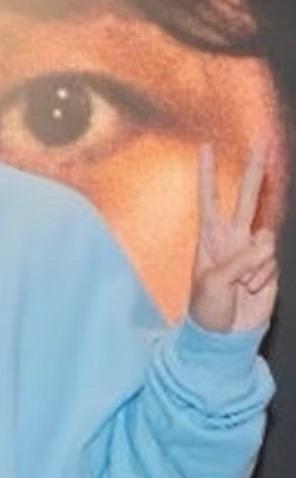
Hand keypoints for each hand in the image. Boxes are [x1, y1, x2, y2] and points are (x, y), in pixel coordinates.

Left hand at [189, 142, 278, 332]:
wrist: (223, 335)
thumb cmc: (207, 309)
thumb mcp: (214, 282)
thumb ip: (239, 259)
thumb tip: (265, 242)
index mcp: (210, 239)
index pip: (209, 200)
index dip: (209, 175)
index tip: (206, 148)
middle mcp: (232, 240)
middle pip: (247, 199)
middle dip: (254, 171)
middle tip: (260, 142)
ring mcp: (252, 253)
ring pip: (266, 240)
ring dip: (254, 266)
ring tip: (239, 287)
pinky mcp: (268, 268)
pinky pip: (272, 263)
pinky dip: (262, 278)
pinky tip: (250, 292)